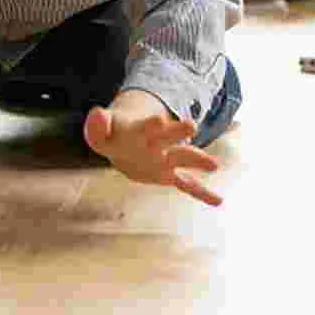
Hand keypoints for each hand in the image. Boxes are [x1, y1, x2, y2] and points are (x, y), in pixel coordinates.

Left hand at [82, 97, 222, 206]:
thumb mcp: (99, 134)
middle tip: (191, 125)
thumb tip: (96, 113)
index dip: (151, 124)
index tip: (159, 120)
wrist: (124, 146)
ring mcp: (166, 159)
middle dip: (177, 132)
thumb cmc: (112, 137)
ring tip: (214, 164)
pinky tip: (218, 201)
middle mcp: (157, 143)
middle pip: (168, 136)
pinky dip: (202, 193)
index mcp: (139, 131)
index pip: (145, 126)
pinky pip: (188, 184)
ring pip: (183, 158)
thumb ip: (97, 126)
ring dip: (197, 160)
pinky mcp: (169, 175)